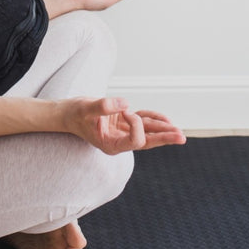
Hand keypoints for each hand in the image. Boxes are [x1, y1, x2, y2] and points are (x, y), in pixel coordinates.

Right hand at [66, 97, 185, 154]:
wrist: (68, 114)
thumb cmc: (74, 113)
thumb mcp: (85, 109)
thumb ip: (103, 106)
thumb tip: (125, 103)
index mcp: (111, 144)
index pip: (135, 139)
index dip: (136, 124)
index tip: (126, 110)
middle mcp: (120, 141)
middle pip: (147, 142)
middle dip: (164, 138)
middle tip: (181, 136)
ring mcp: (123, 132)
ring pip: (147, 132)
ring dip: (163, 129)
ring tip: (178, 130)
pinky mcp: (123, 122)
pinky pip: (142, 121)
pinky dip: (153, 118)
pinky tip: (165, 119)